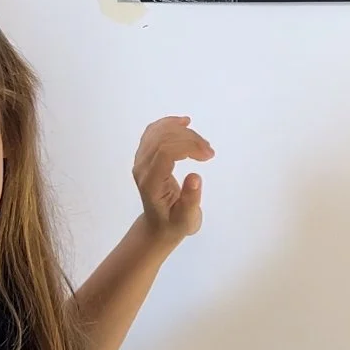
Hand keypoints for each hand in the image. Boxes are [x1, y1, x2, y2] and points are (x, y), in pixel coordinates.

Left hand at [133, 117, 213, 244]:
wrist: (158, 226)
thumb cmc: (175, 224)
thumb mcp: (187, 220)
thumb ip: (191, 200)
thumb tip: (195, 177)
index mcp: (151, 183)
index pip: (164, 152)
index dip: (188, 146)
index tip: (208, 155)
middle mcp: (141, 168)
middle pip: (163, 139)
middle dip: (190, 139)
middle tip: (209, 152)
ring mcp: (140, 160)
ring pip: (158, 132)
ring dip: (183, 131)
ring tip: (202, 144)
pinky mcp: (144, 156)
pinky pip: (153, 132)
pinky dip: (169, 124)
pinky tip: (183, 123)